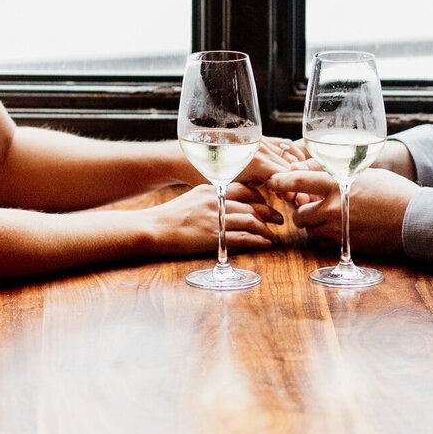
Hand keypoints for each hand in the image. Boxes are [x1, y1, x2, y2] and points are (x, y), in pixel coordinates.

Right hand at [148, 184, 281, 260]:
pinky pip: (242, 238)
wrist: (153, 228)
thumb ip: (213, 198)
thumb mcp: (193, 198)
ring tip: (273, 234)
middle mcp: (216, 201)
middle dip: (269, 212)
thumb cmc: (171, 215)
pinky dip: (257, 240)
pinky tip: (264, 243)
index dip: (260, 198)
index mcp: (212, 189)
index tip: (267, 204)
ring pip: (250, 220)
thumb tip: (229, 203)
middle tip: (279, 218)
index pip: (245, 189)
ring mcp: (215, 219)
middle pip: (252, 205)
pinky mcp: (213, 237)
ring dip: (266, 228)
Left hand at [278, 165, 415, 258]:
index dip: (282, 181)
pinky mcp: (346, 246)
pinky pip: (325, 242)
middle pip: (299, 213)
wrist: (416, 219)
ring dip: (312, 224)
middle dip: (299, 210)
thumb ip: (337, 175)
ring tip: (325, 217)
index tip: (273, 181)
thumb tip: (314, 175)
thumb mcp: (364, 173)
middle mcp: (333, 209)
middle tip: (306, 205)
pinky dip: (325, 236)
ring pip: (310, 230)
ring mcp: (339, 230)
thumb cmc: (394, 191)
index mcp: (337, 185)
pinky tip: (338, 228)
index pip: (300, 181)